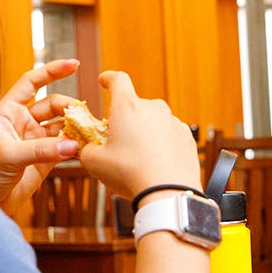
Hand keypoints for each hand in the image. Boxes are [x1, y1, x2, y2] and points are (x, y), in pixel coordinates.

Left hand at [0, 59, 82, 214]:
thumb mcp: (9, 157)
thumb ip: (41, 150)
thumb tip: (71, 144)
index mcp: (8, 112)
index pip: (31, 82)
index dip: (51, 71)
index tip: (73, 65)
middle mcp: (22, 122)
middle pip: (52, 104)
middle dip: (69, 108)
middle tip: (82, 118)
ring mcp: (35, 139)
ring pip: (61, 125)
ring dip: (74, 127)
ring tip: (87, 132)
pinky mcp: (45, 157)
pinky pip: (65, 145)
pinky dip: (76, 145)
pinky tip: (84, 146)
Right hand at [76, 71, 198, 197]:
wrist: (168, 193)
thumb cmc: (130, 175)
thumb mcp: (95, 163)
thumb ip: (85, 149)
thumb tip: (85, 147)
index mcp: (127, 107)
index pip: (118, 80)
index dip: (109, 78)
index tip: (105, 80)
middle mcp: (153, 108)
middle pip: (135, 106)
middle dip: (126, 120)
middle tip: (118, 143)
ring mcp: (173, 121)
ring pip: (153, 122)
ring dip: (145, 133)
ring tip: (138, 160)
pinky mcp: (186, 137)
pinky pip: (170, 135)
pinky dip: (162, 145)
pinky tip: (156, 164)